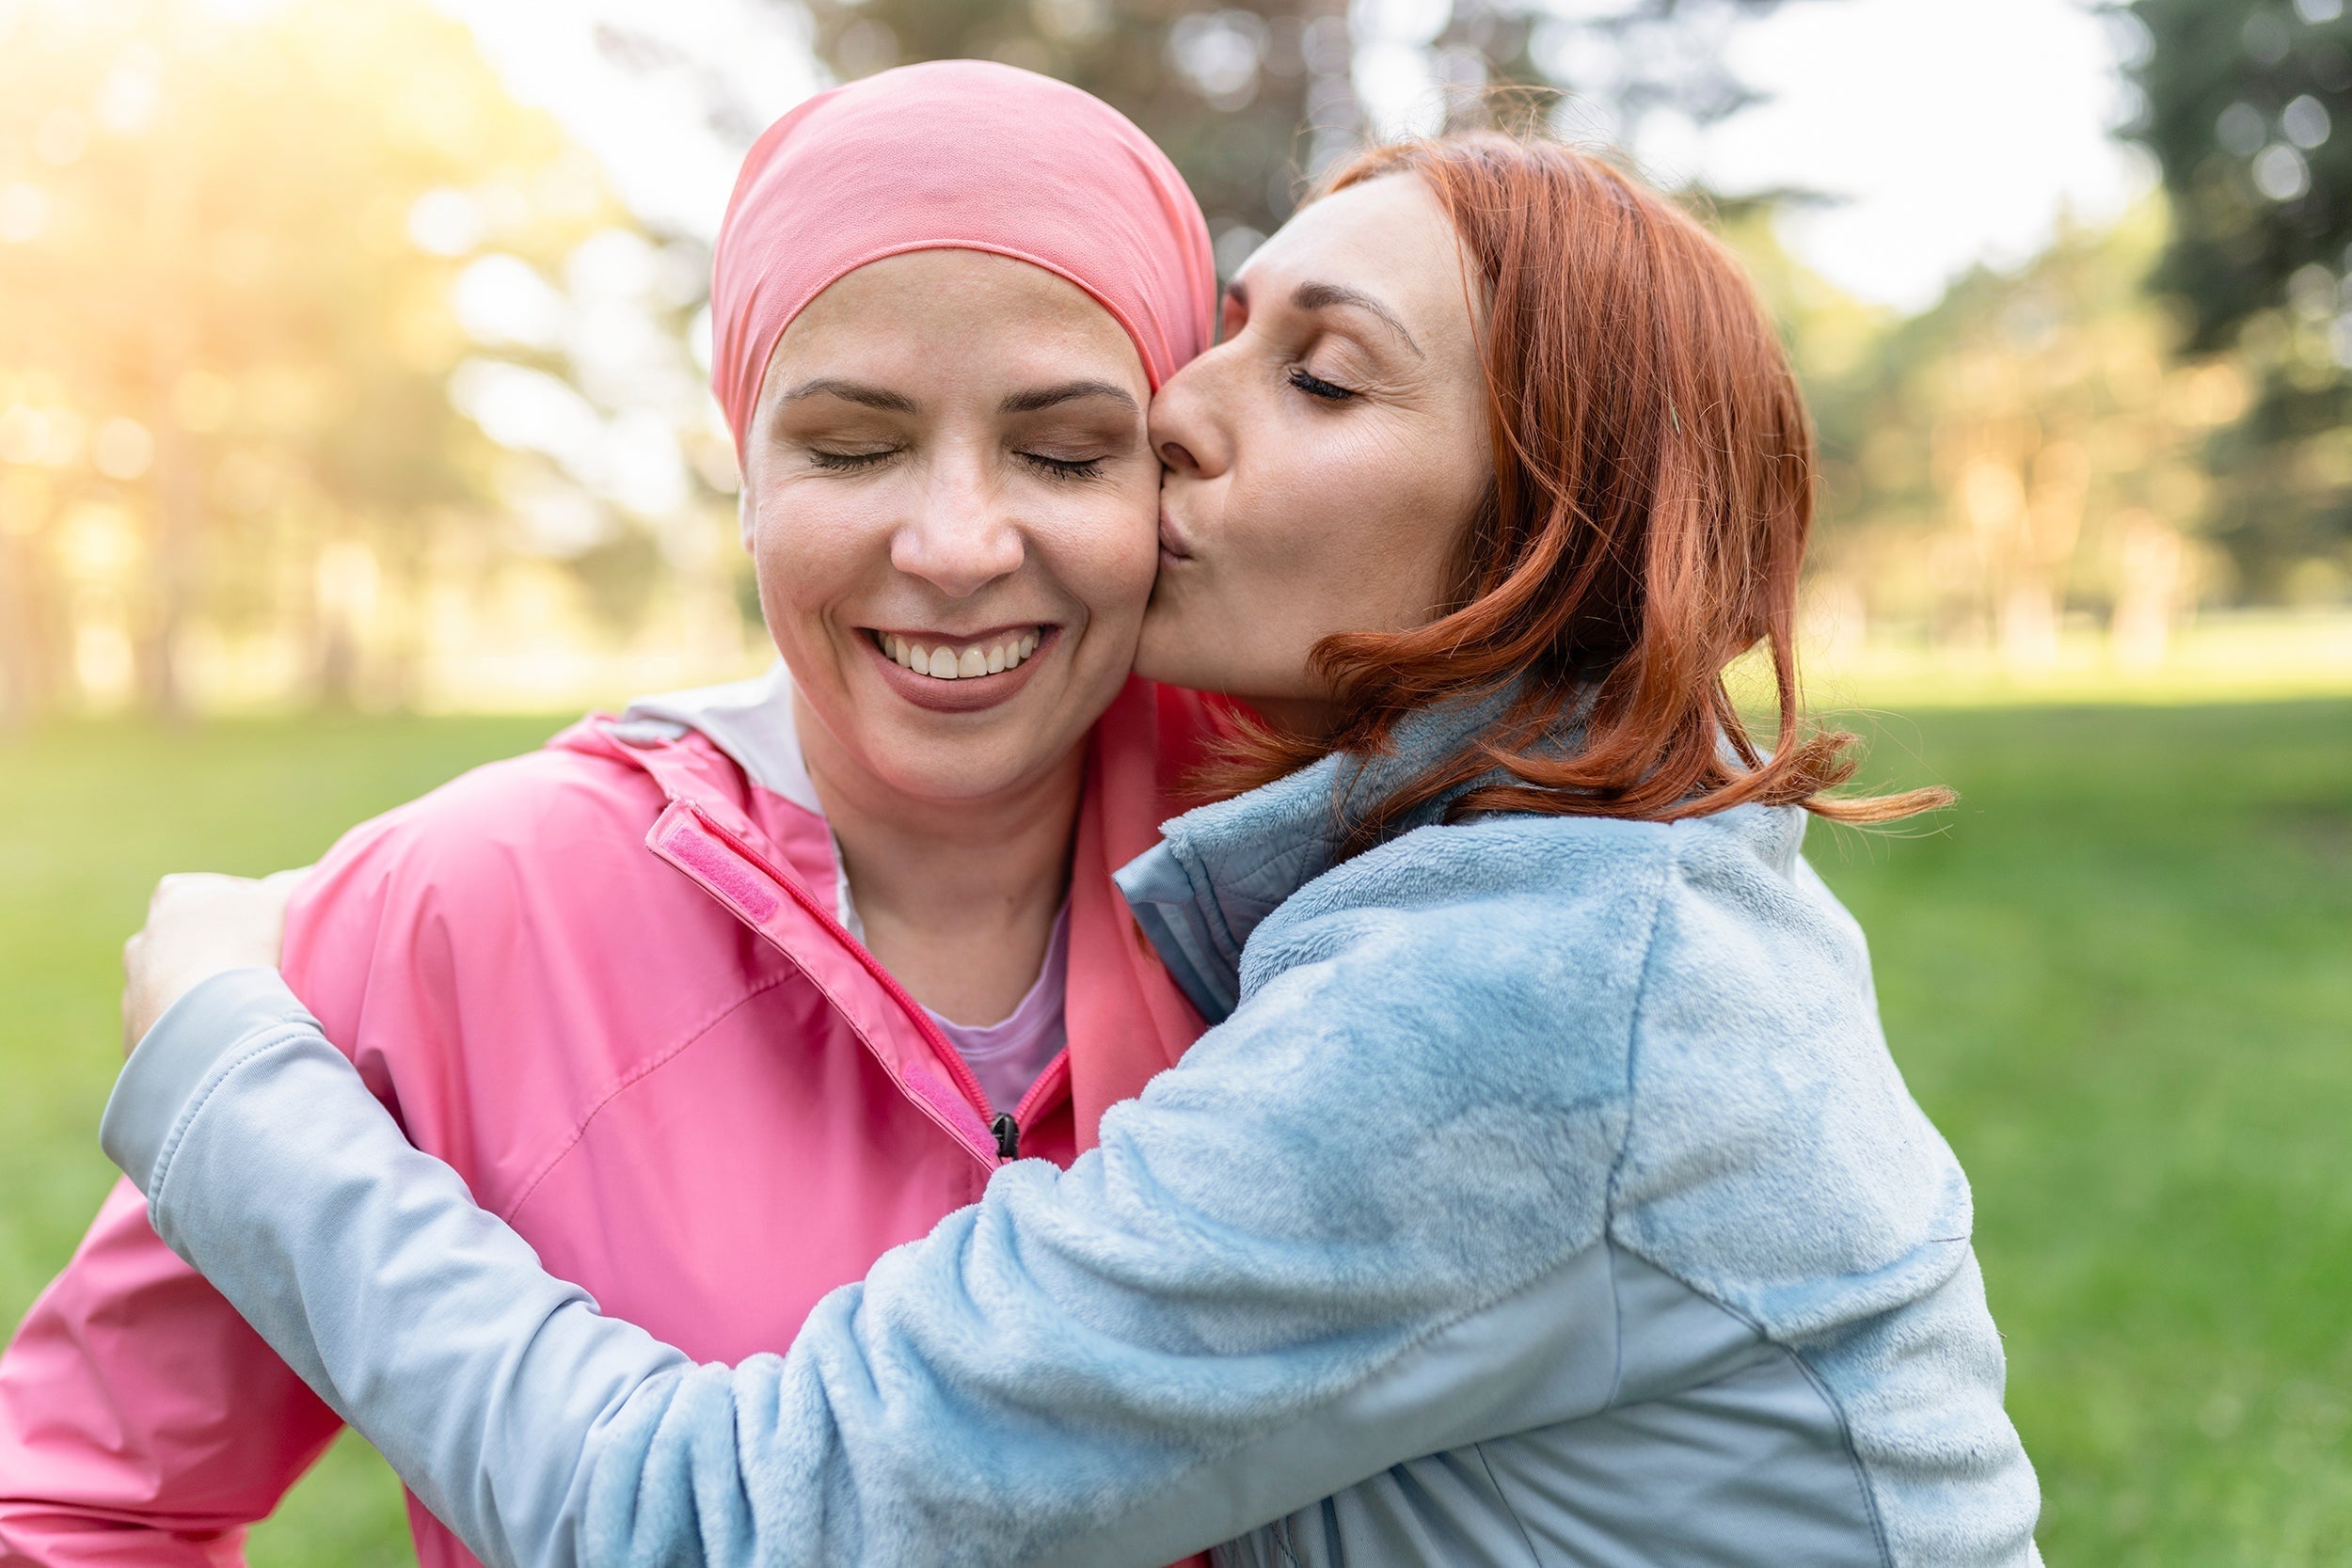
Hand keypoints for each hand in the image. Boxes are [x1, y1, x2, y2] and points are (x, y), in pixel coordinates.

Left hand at [122, 869, 310, 1054]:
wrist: (209, 1028)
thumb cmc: (248, 952)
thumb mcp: (286, 901)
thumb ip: (300, 882)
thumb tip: (318, 874)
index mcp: (174, 897)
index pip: (224, 893)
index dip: (259, 908)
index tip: (282, 928)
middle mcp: (146, 939)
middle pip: (199, 940)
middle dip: (228, 951)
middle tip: (267, 970)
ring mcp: (136, 987)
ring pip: (183, 984)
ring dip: (210, 992)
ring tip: (248, 1007)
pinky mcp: (138, 1031)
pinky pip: (175, 1026)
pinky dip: (198, 1028)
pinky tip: (228, 1034)